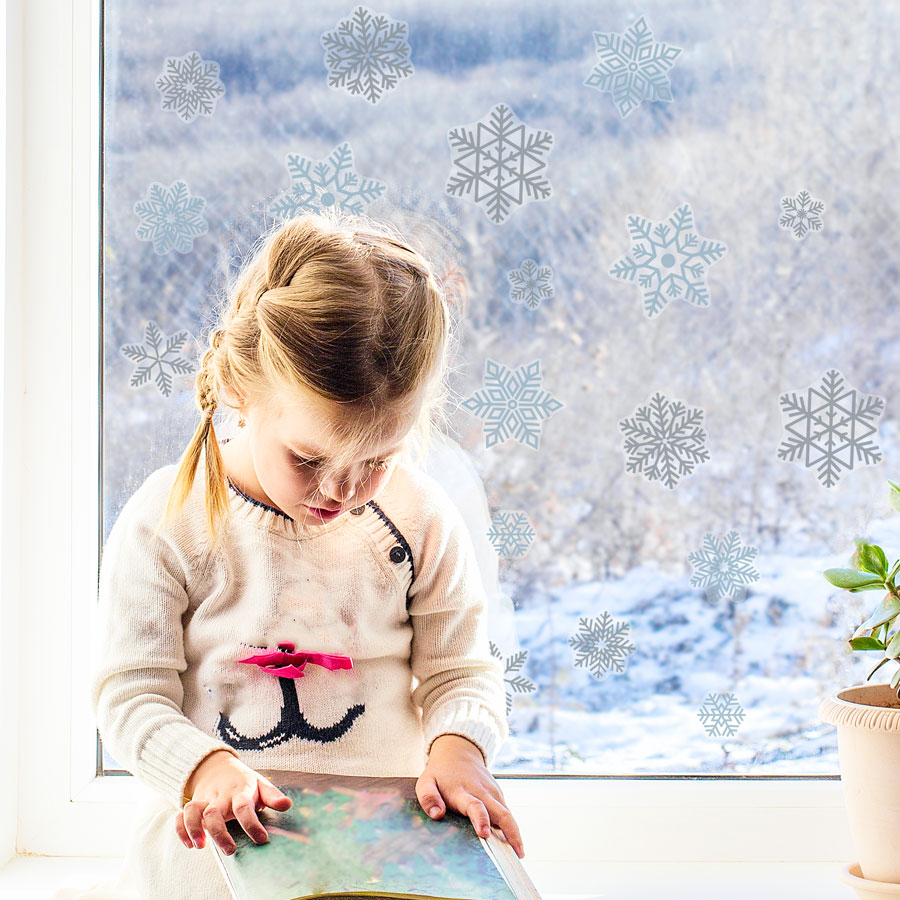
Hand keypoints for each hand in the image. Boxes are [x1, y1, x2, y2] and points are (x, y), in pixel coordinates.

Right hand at [174, 749, 291, 855]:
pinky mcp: (192, 805)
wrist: (217, 766)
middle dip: (220, 832)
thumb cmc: (243, 781)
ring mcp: (204, 800)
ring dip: (194, 828)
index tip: (262, 839)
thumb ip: (273, 796)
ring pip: (193, 810)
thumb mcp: (260, 783)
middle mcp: (220, 796)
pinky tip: (189, 844)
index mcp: (239, 791)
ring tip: (201, 846)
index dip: (252, 824)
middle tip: (230, 851)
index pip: (244, 807)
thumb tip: (287, 805)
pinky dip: (180, 829)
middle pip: (215, 812)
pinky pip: (180, 815)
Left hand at [415, 734, 524, 857]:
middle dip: (511, 833)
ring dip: (515, 833)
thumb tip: (437, 815)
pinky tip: (512, 844)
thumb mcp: (426, 782)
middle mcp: (482, 792)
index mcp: (463, 792)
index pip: (475, 805)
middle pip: (502, 812)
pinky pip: (506, 812)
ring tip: (519, 854)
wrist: (458, 752)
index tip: (484, 834)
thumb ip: (428, 797)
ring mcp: (492, 793)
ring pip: (508, 814)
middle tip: (517, 854)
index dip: (481, 819)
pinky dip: (511, 828)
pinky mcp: (498, 794)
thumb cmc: (440, 773)